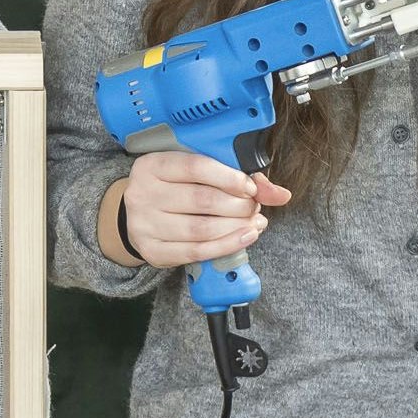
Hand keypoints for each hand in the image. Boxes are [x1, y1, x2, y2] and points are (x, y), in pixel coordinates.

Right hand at [117, 152, 293, 268]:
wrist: (137, 216)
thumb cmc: (174, 189)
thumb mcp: (197, 173)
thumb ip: (238, 178)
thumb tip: (281, 194)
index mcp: (153, 165)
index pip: (195, 167)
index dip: (229, 177)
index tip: (250, 187)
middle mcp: (143, 193)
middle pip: (201, 200)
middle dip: (237, 205)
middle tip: (253, 207)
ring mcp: (145, 225)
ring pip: (201, 229)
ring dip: (235, 227)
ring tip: (254, 223)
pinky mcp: (153, 251)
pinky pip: (196, 251)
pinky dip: (226, 245)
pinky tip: (245, 237)